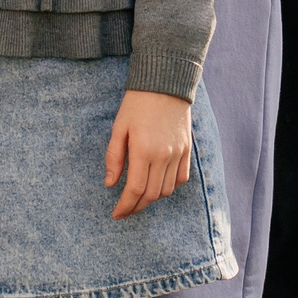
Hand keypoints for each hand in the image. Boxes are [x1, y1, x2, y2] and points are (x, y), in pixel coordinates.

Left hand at [104, 89, 192, 217]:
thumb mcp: (119, 128)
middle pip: (151, 195)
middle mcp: (163, 155)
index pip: (135, 190)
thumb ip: (114, 158)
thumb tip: (110, 184)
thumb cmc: (137, 104)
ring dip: (152, 199)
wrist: (165, 83)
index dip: (125, 206)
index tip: (116, 214)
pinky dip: (169, 187)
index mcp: (143, 150)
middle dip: (137, 207)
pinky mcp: (187, 150)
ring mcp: (178, 153)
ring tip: (139, 197)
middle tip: (125, 210)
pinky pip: (181, 179)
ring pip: (167, 190)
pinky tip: (158, 185)